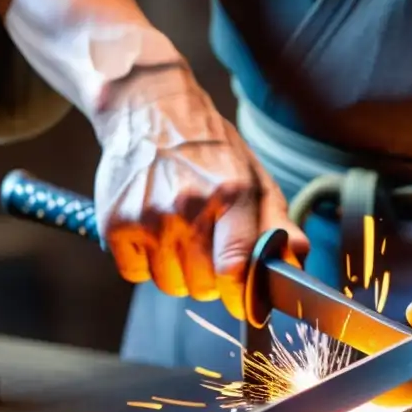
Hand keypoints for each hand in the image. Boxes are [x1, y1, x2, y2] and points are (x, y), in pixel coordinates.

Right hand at [92, 67, 307, 318]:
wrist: (148, 109)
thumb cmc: (209, 150)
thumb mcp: (254, 177)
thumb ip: (278, 222)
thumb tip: (297, 258)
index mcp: (232, 193)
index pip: (235, 268)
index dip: (241, 294)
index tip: (245, 302)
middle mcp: (189, 205)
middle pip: (204, 285)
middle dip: (211, 277)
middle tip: (208, 245)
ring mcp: (148, 215)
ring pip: (170, 284)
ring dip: (178, 271)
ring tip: (180, 232)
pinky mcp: (115, 222)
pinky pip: (136, 274)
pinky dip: (146, 262)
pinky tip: (153, 229)